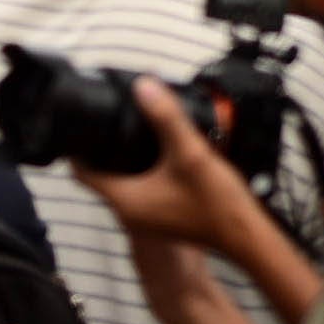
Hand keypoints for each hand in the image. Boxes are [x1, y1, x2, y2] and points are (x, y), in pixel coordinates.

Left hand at [75, 76, 273, 251]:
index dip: (77, 146)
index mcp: (125, 200)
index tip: (81, 120)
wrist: (247, 237)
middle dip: (101, 144)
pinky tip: (159, 146)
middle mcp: (130, 211)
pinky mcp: (162, 213)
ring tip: (131, 123)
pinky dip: (141, 165)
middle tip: (108, 114)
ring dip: (123, 154)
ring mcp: (146, 216)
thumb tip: (143, 85)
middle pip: (100, 172)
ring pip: (121, 178)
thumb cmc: (217, 205)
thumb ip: (166, 117)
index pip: (82, 172)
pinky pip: (140, 185)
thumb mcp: (190, 153)